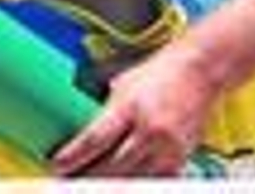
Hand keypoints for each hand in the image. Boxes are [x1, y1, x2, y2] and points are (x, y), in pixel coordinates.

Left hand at [52, 43, 213, 176]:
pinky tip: (120, 185)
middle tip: (67, 181)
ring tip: (89, 185)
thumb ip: (105, 112)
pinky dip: (136, 184)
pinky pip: (155, 180)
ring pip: (133, 179)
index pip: (94, 140)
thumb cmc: (155, 75)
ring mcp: (168, 147)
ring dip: (109, 185)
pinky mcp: (182, 157)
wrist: (197, 73)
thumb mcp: (121, 86)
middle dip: (86, 177)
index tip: (56, 166)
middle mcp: (149, 129)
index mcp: (128, 107)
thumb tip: (80, 132)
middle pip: (112, 166)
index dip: (73, 157)